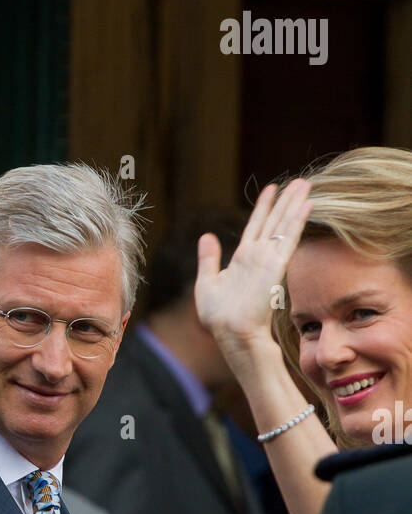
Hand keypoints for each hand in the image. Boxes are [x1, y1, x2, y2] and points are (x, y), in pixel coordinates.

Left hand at [195, 179, 311, 359]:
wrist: (231, 332)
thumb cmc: (219, 316)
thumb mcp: (206, 283)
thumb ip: (208, 259)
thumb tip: (207, 235)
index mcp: (242, 258)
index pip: (256, 225)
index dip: (264, 207)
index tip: (271, 189)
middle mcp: (258, 256)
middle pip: (275, 221)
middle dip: (286, 200)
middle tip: (299, 181)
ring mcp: (268, 259)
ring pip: (284, 224)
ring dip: (294, 204)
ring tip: (305, 184)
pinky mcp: (276, 265)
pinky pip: (289, 237)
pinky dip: (298, 220)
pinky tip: (307, 204)